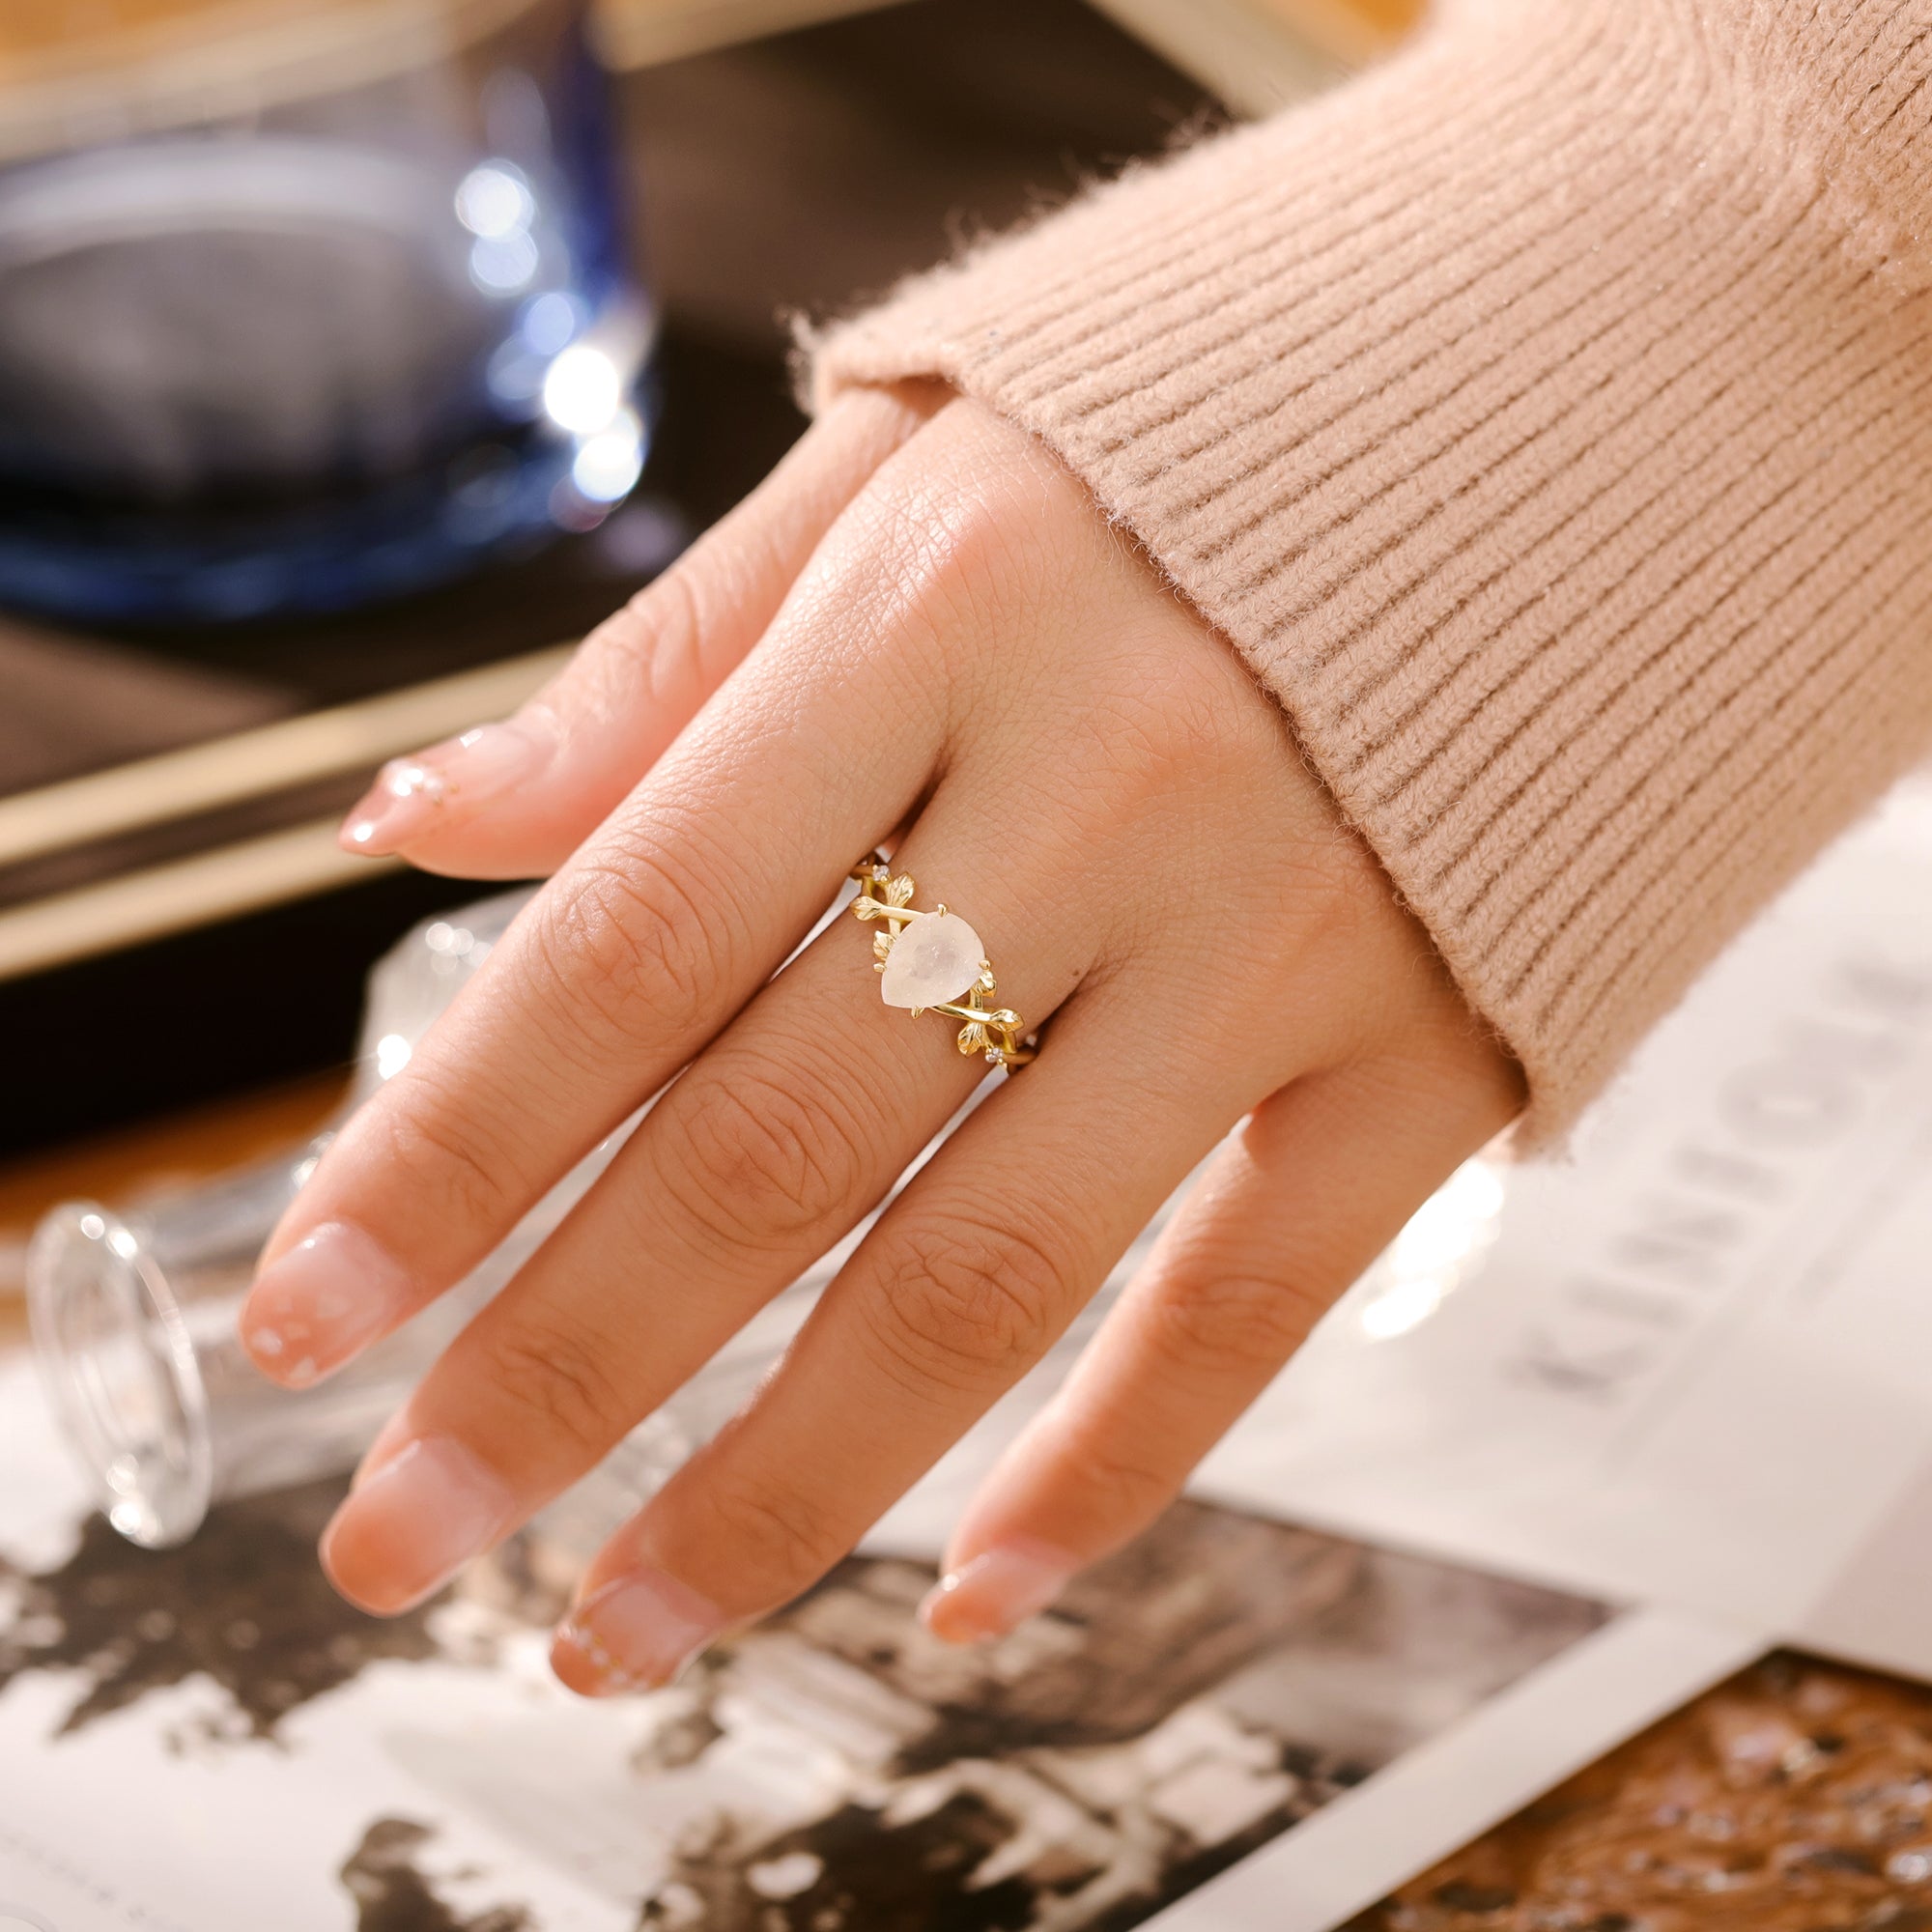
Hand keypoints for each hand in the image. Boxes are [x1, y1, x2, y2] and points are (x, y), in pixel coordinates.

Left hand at [241, 389, 1520, 1691]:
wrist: (1603, 391)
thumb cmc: (1215, 426)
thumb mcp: (915, 470)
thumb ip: (671, 669)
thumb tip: (428, 831)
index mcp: (935, 612)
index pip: (630, 939)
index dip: (450, 1152)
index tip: (309, 1321)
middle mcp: (1102, 785)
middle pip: (775, 1145)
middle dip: (560, 1370)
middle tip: (408, 1541)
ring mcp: (1287, 939)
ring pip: (987, 1273)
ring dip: (778, 1485)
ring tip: (623, 1619)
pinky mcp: (1434, 1047)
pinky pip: (1251, 1308)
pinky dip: (1105, 1471)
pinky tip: (968, 1592)